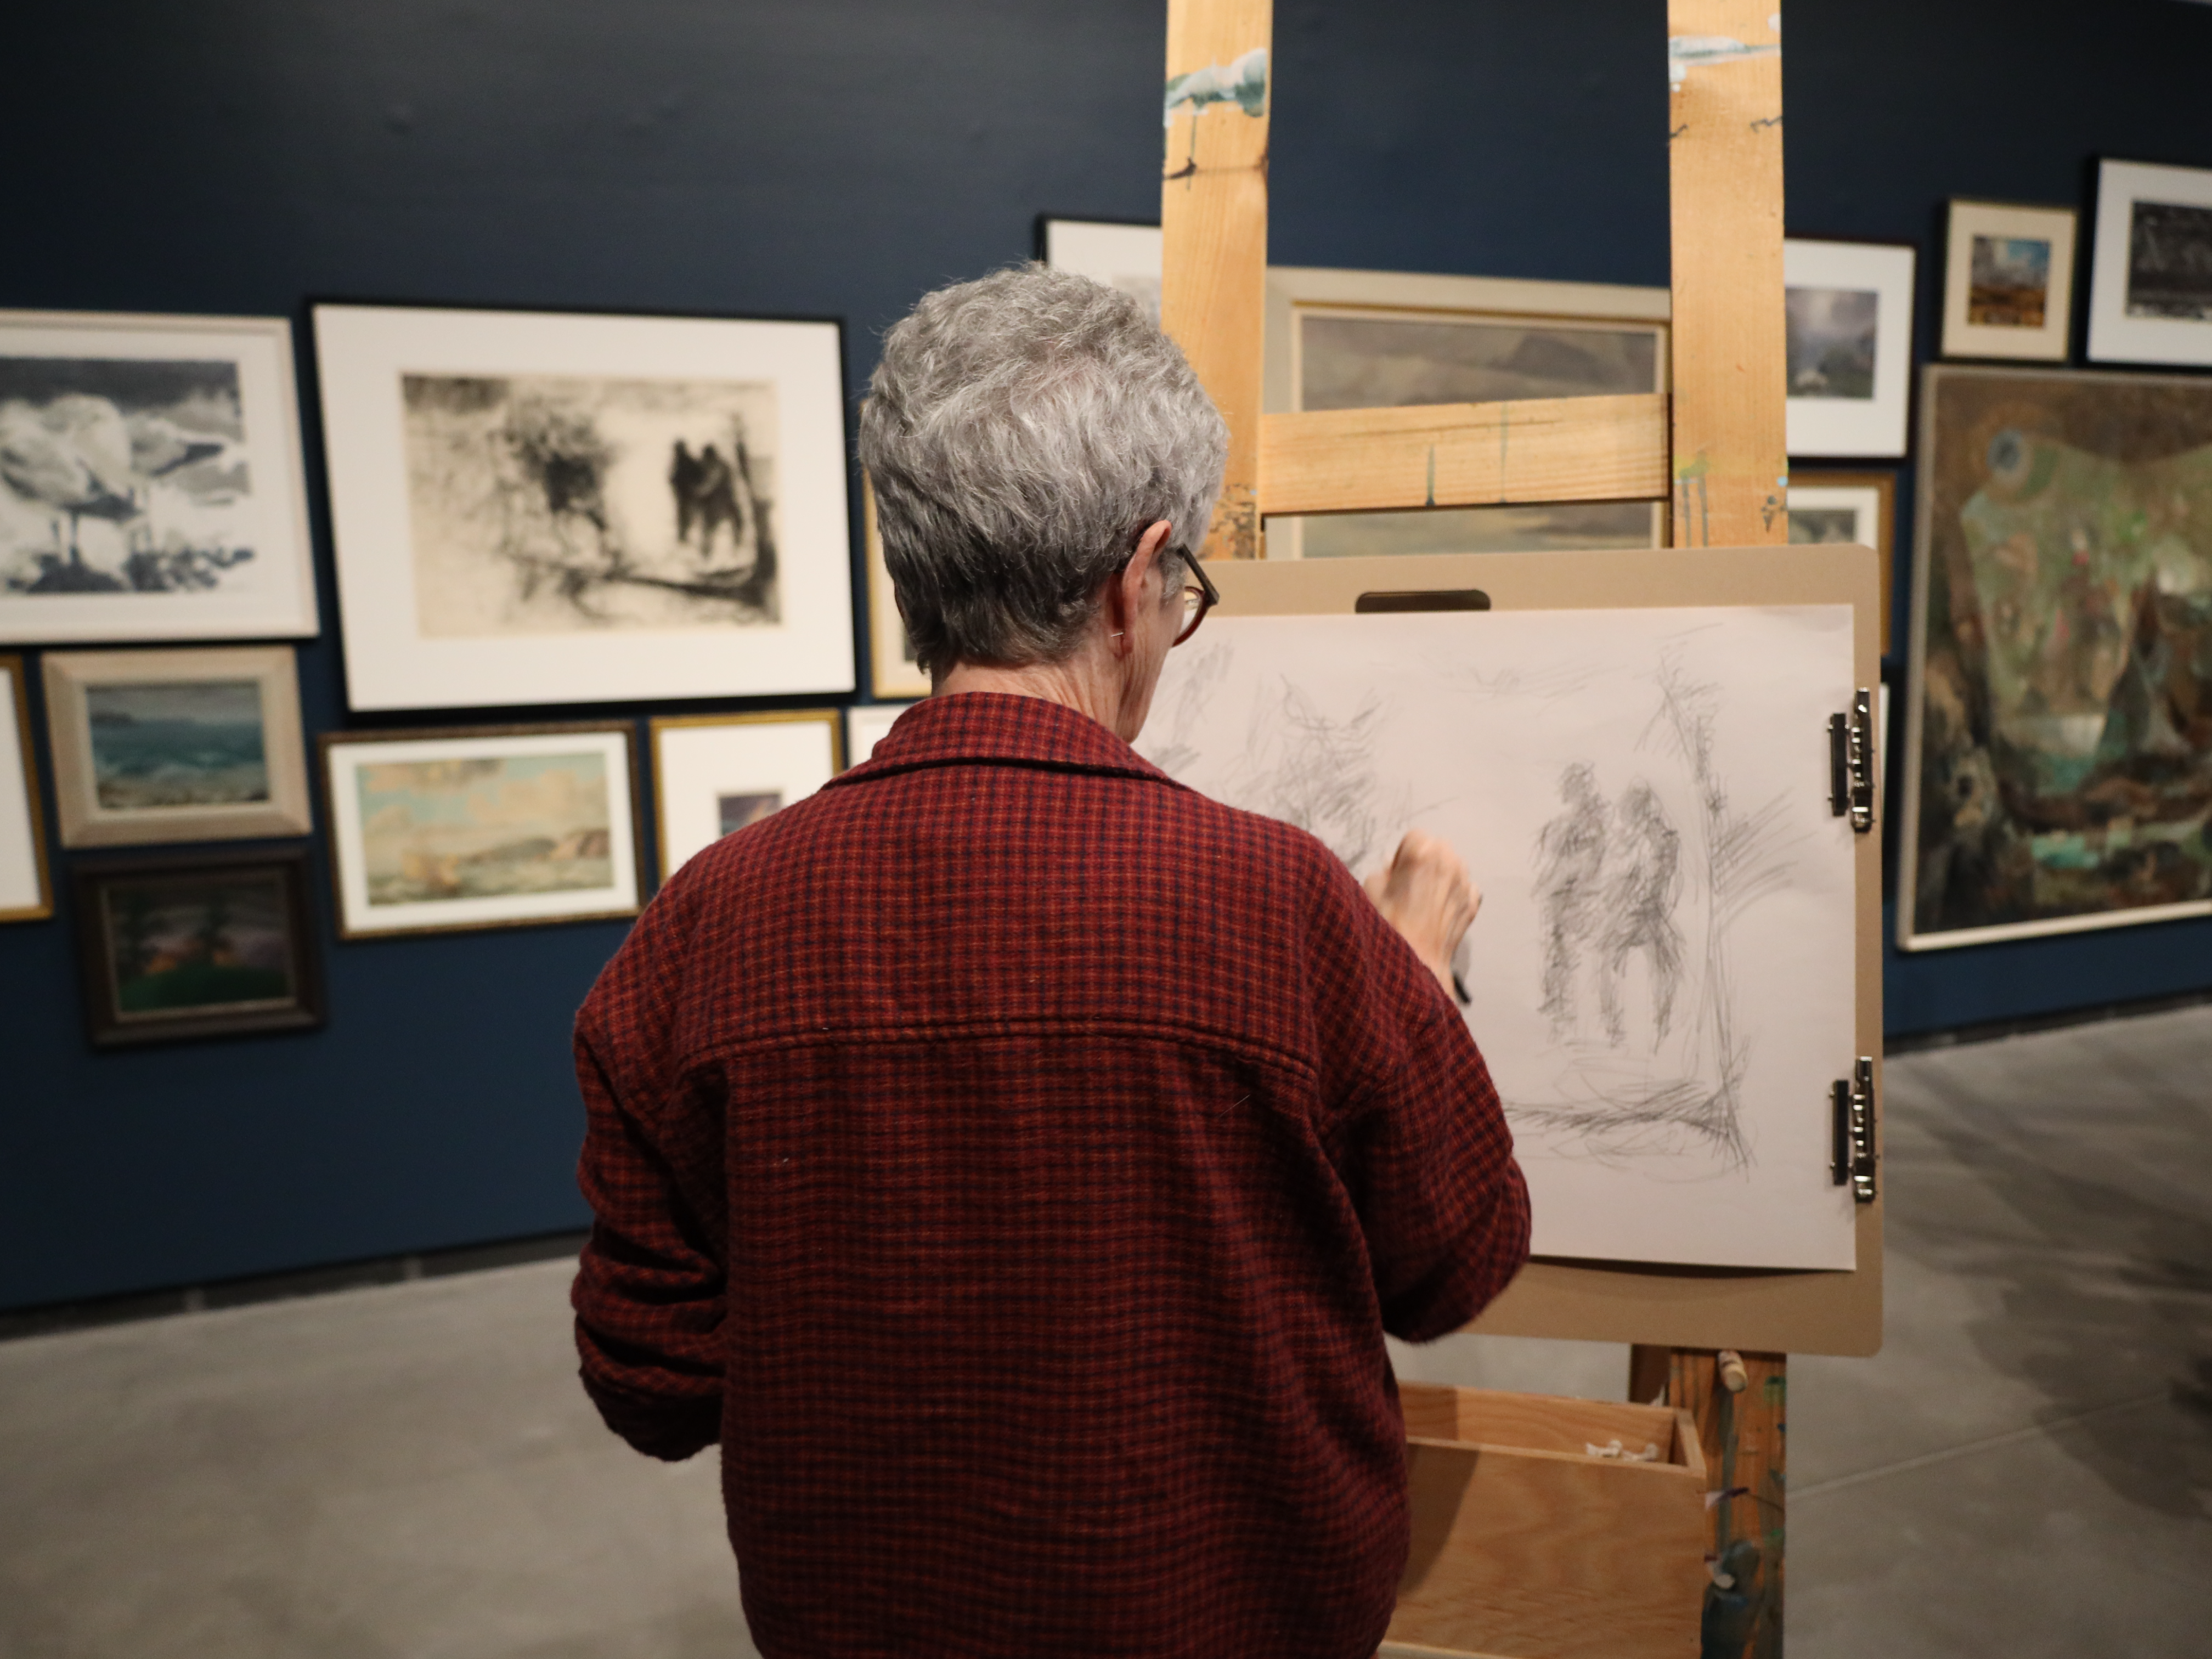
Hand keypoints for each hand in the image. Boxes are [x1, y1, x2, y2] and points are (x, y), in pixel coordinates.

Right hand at [1363, 830, 1480, 998]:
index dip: (1402, 855)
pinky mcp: (1474, 900)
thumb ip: (1384, 872)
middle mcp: (1449, 860)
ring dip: (1442, 874)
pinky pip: (1465, 887)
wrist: (1415, 961)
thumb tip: (1395, 871)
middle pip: (1438, 847)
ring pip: (1454, 866)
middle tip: (1411, 885)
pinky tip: (1440, 910)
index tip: (1397, 873)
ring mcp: (1465, 881)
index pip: (1414, 837)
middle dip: (1426, 860)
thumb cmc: (1387, 923)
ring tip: (1427, 899)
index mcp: (1421, 851)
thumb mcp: (1370, 888)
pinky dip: (1454, 893)